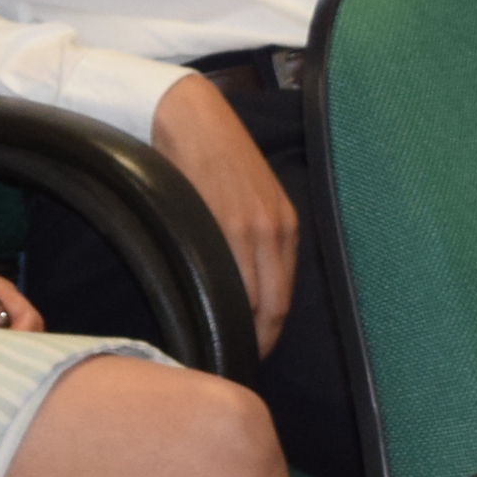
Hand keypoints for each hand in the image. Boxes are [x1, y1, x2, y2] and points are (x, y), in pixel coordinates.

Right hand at [152, 74, 301, 356]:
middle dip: (255, 340)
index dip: (268, 335)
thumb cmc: (218, 157)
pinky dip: (212, 299)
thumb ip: (258, 239)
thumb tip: (248, 288)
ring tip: (214, 341)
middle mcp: (274, 231)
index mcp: (286, 228)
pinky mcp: (216, 222)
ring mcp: (246, 228)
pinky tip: (199, 308)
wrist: (190, 116)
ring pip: (246, 299)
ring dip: (232, 325)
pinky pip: (220, 276)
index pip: (283, 301)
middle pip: (270, 308)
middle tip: (234, 360)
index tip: (251, 351)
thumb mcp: (254, 197)